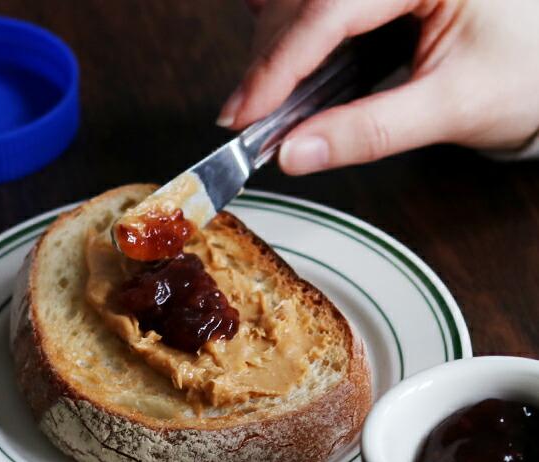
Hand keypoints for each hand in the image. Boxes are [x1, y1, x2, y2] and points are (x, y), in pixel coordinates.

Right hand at [219, 0, 538, 173]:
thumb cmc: (525, 75)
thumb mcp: (450, 108)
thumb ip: (369, 132)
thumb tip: (295, 152)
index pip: (332, 8)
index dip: (279, 64)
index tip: (244, 111)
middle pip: (307, 0)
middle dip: (270, 59)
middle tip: (247, 117)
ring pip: (304, 0)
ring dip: (276, 47)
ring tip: (264, 100)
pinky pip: (320, 4)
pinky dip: (293, 32)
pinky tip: (281, 59)